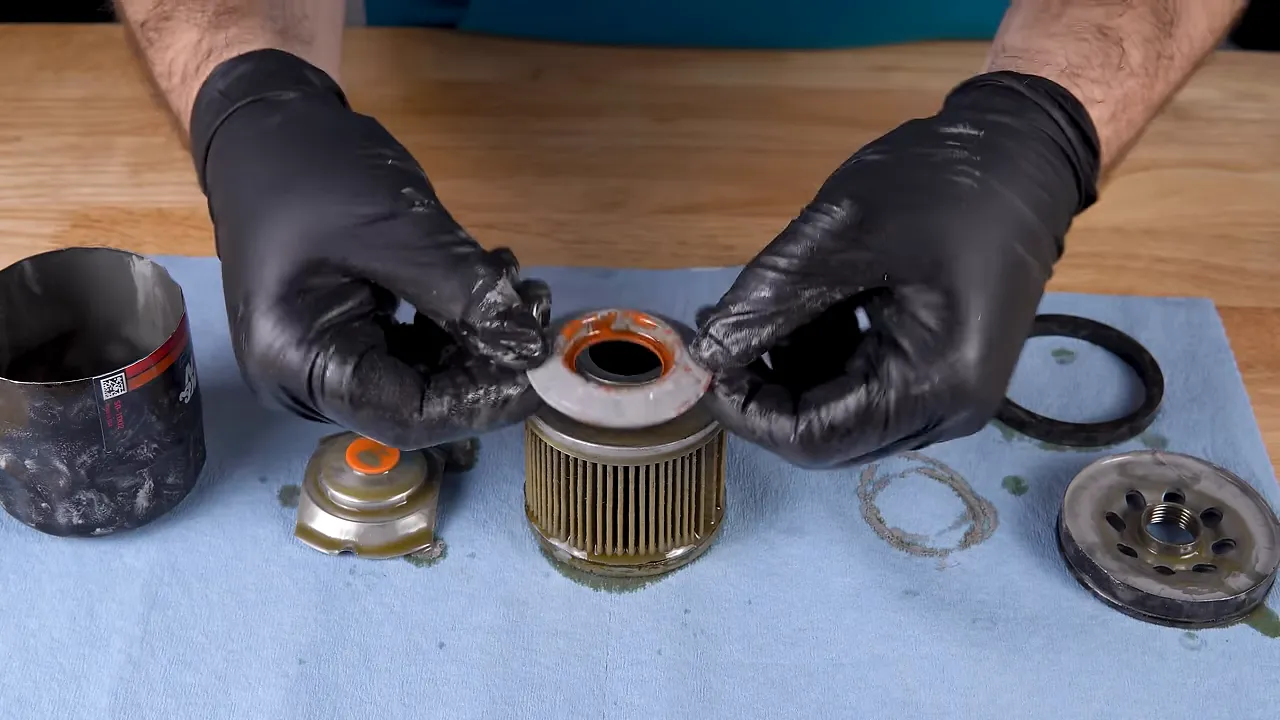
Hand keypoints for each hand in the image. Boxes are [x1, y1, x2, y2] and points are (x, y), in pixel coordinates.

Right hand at [189, 50, 548, 448]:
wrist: (263, 122)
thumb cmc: (310, 168)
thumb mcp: (395, 226)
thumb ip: (464, 293)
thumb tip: (531, 349)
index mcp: (297, 362)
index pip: (407, 415)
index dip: (483, 401)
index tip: (541, 367)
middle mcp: (307, 378)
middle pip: (420, 398)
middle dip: (488, 360)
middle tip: (540, 310)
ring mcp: (328, 356)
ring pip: (426, 371)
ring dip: (482, 334)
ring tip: (524, 285)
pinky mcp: (349, 331)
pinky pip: (415, 344)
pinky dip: (458, 317)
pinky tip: (493, 276)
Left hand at [690, 72, 1100, 467]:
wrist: (1025, 152)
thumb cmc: (944, 184)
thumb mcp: (842, 233)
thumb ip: (769, 300)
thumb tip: (706, 355)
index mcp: (934, 386)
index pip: (814, 440)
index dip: (745, 411)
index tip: (699, 364)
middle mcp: (945, 412)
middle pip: (824, 435)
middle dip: (761, 390)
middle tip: (714, 334)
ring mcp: (944, 396)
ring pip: (836, 412)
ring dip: (783, 371)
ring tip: (744, 312)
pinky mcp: (936, 372)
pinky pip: (858, 385)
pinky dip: (815, 354)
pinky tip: (788, 309)